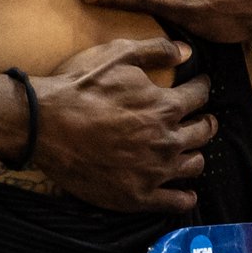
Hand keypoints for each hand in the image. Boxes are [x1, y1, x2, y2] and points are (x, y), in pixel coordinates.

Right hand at [30, 37, 215, 211]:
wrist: (45, 124)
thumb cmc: (80, 86)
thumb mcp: (117, 54)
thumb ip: (155, 50)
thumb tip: (187, 51)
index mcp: (165, 106)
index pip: (199, 95)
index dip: (201, 86)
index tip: (200, 84)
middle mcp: (167, 141)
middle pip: (202, 132)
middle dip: (206, 120)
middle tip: (204, 117)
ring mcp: (154, 172)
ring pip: (193, 165)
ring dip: (195, 153)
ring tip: (190, 149)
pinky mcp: (138, 196)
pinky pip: (175, 202)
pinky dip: (185, 196)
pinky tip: (186, 192)